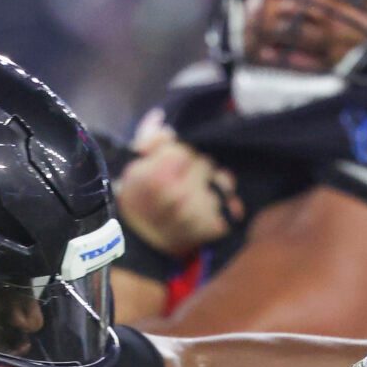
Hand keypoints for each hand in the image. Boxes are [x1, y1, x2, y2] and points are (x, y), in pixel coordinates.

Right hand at [115, 125, 241, 259]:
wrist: (144, 247)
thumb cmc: (137, 202)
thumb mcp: (133, 167)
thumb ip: (150, 140)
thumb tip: (163, 120)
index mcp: (160, 176)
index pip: (185, 148)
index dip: (179, 153)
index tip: (172, 164)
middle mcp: (182, 194)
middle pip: (205, 163)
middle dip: (196, 168)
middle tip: (184, 179)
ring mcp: (200, 213)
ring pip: (222, 181)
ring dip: (213, 185)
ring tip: (197, 195)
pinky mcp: (215, 228)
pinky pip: (232, 206)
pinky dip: (224, 205)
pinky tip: (207, 209)